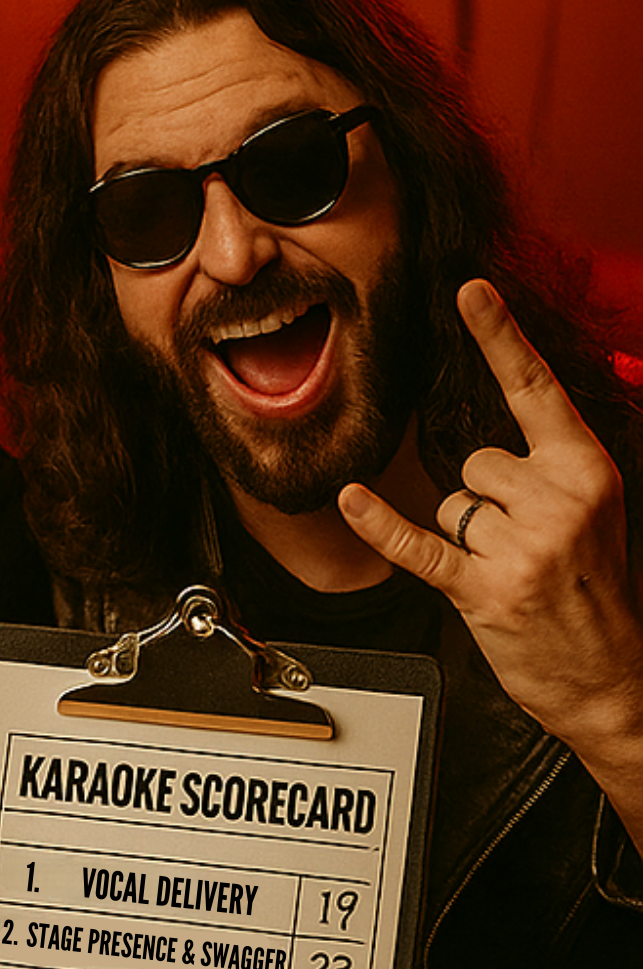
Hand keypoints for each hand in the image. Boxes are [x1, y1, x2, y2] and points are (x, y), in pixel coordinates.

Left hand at [338, 280, 642, 776]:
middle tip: (525, 541)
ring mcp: (522, 546)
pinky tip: (353, 500)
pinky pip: (417, 543)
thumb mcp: (595, 512)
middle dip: (486, 498)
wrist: (614, 677)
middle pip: (476, 460)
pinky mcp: (484, 588)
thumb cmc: (594, 592)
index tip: (469, 291)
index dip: (500, 336)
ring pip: (452, 503)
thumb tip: (490, 440)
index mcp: (588, 471)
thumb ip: (549, 467)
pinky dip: (380, 525)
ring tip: (510, 568)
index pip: (534, 389)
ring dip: (467, 535)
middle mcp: (560, 499)